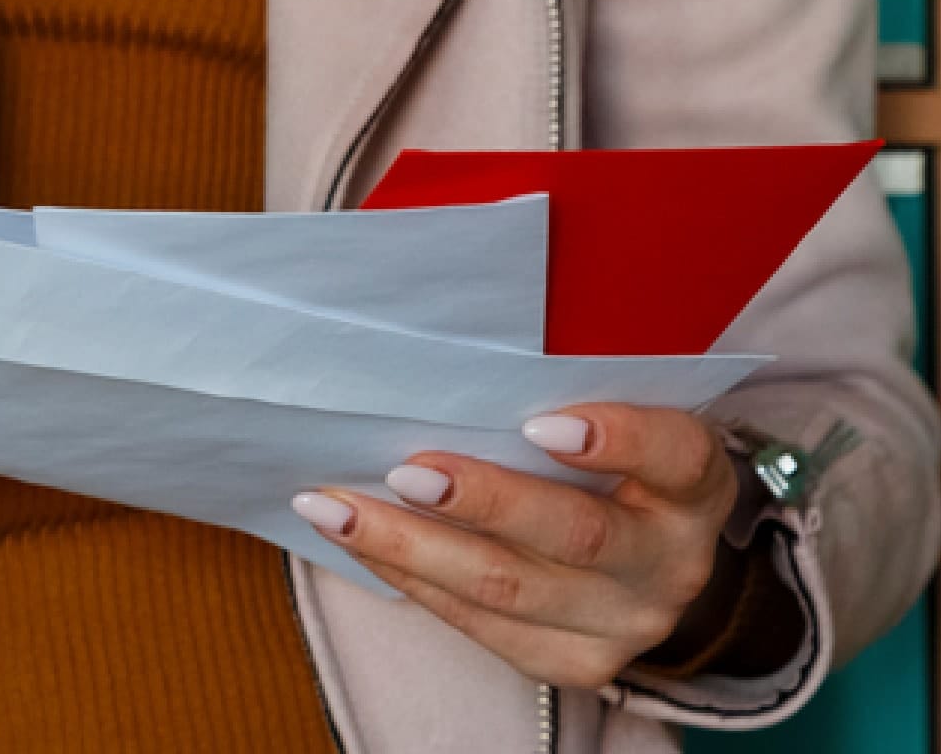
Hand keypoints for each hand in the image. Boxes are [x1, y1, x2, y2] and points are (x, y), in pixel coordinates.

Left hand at [291, 404, 740, 687]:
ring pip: (509, 589)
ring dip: (408, 546)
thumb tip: (442, 367)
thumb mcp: (618, 417)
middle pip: (575, 535)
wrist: (648, 562)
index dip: (614, 439)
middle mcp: (671, 562)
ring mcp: (624, 623)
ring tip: (333, 508)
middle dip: (482, 502)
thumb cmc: (612, 464)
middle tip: (404, 469)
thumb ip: (563, 394)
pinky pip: (477, 623)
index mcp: (693, 485)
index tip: (540, 422)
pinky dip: (408, 577)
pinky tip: (356, 541)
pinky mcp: (573, 661)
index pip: (673, 456)